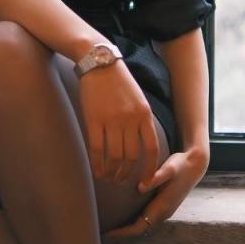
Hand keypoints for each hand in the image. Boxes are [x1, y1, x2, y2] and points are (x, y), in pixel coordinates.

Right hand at [77, 61, 160, 185]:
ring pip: (114, 157)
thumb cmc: (118, 81)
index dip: (149, 168)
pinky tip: (97, 171)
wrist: (98, 62)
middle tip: (121, 181)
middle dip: (127, 174)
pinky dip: (97, 164)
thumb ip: (141, 120)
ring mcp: (111, 120)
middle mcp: (130, 119)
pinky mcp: (93, 120)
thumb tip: (142, 145)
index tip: (145, 180)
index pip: (151, 149)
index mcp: (144, 114)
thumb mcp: (138, 99)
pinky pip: (96, 149)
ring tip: (109, 178)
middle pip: (131, 157)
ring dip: (112, 172)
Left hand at [103, 146, 210, 237]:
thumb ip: (156, 177)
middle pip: (139, 230)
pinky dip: (133, 221)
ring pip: (143, 226)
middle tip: (101, 230)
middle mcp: (163, 213)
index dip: (122, 232)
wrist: (196, 164)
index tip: (106, 232)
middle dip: (121, 233)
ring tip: (109, 224)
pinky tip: (122, 214)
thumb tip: (140, 187)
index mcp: (162, 207)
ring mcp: (164, 211)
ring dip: (127, 228)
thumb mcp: (169, 168)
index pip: (139, 227)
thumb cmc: (181, 165)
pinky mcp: (164, 206)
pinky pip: (146, 219)